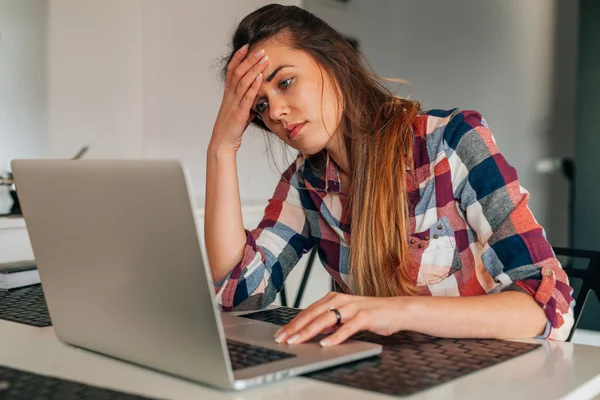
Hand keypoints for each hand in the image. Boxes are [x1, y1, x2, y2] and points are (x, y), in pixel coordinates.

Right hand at [211, 44, 269, 153]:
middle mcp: (230, 96)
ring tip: (264, 59)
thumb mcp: (240, 112)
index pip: (231, 70)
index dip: (238, 57)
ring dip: (254, 69)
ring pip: (243, 81)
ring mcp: (234, 103)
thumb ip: (247, 103)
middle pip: (238, 72)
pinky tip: (260, 78)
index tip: (246, 46)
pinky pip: (247, 97)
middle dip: (250, 59)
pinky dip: (253, 86)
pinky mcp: (239, 113)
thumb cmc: (231, 128)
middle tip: (260, 49)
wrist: (222, 142)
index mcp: (228, 94)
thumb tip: (258, 99)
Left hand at [273, 292, 405, 346]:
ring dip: (310, 331)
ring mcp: (352, 307)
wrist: (396, 310)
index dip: (293, 323)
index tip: (281, 333)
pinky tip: (326, 344)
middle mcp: (340, 300)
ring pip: (326, 319)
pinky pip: (347, 327)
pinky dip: (335, 336)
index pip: (308, 311)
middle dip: (296, 327)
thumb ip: (330, 321)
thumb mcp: (345, 316)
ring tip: (298, 341)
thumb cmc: (370, 314)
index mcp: (333, 298)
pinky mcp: (364, 316)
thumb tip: (312, 330)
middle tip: (283, 338)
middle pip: (313, 314)